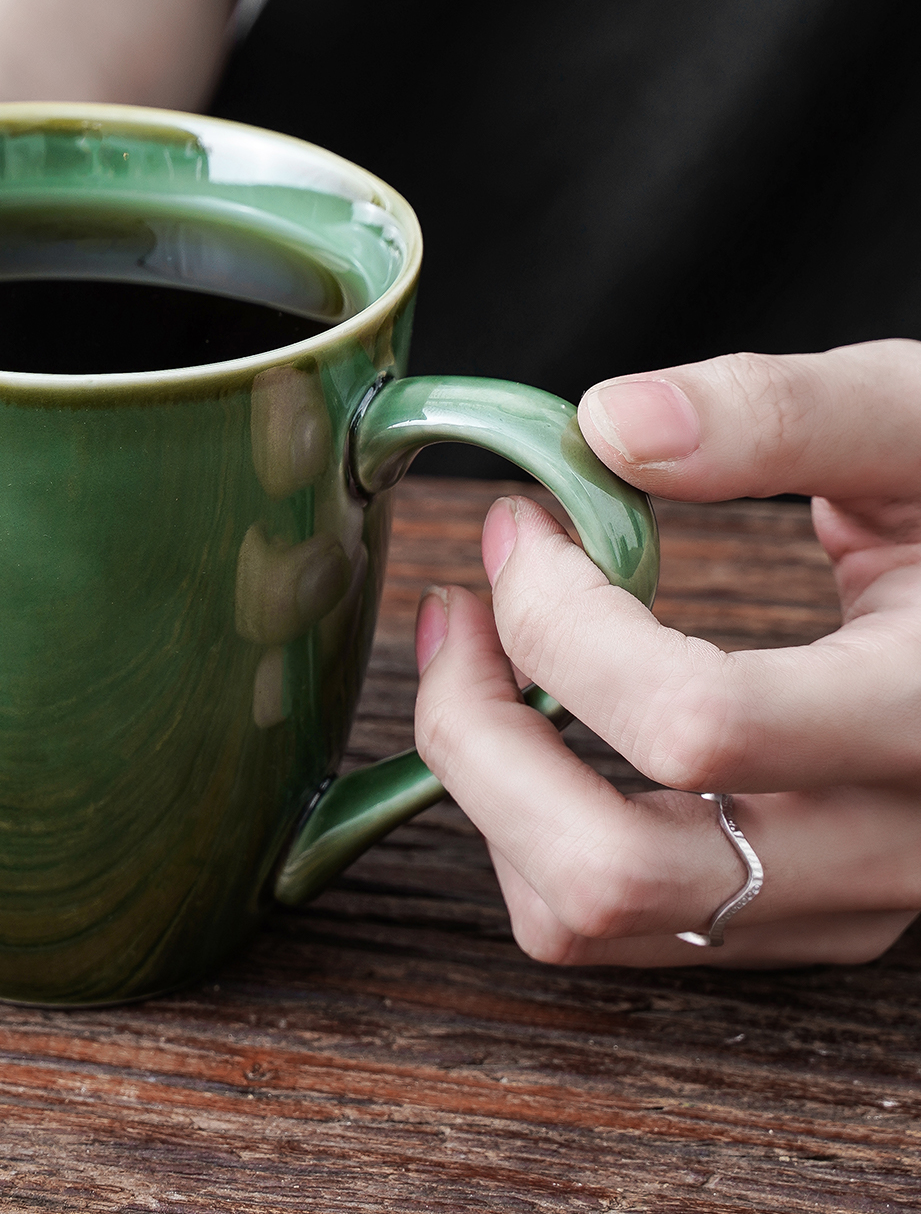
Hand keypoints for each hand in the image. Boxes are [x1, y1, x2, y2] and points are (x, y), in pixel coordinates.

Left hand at [412, 340, 920, 965]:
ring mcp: (840, 900)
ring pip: (586, 916)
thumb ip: (783, 415)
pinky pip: (612, 920)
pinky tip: (537, 717)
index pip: (694, 724)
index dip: (559, 617)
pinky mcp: (797, 914)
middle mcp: (889, 846)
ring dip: (486, 782)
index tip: (522, 523)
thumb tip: (612, 425)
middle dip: (478, 731)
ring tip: (477, 654)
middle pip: (611, 870)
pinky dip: (527, 822)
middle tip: (458, 609)